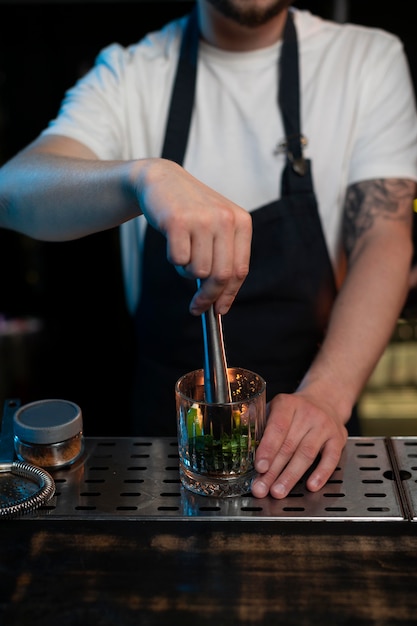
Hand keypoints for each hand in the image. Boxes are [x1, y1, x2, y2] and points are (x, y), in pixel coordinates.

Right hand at [134, 158, 251, 315]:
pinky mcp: (178, 221)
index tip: (219, 310)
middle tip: (196, 306)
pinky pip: (178, 260)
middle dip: (207, 297)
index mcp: (241, 222)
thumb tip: (221, 300)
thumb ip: (224, 257)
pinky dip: (174, 259)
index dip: (229, 295)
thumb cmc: (190, 210)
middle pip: (221, 276)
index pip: (239, 270)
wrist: (161, 180)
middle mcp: (225, 219)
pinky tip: (173, 242)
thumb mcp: (217, 226)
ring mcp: (202, 219)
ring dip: (187, 271)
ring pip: (198, 271)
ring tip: (183, 252)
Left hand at [251, 392, 347, 498]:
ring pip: (306, 454)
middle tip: (262, 487)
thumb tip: (240, 442)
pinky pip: (330, 458)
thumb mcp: (276, 409)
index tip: (259, 466)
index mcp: (287, 404)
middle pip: (289, 445)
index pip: (277, 427)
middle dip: (274, 470)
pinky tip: (311, 485)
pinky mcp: (338, 438)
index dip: (268, 448)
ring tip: (279, 491)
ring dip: (291, 476)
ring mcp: (324, 425)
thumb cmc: (294, 411)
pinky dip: (321, 474)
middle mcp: (307, 413)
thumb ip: (260, 424)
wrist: (326, 401)